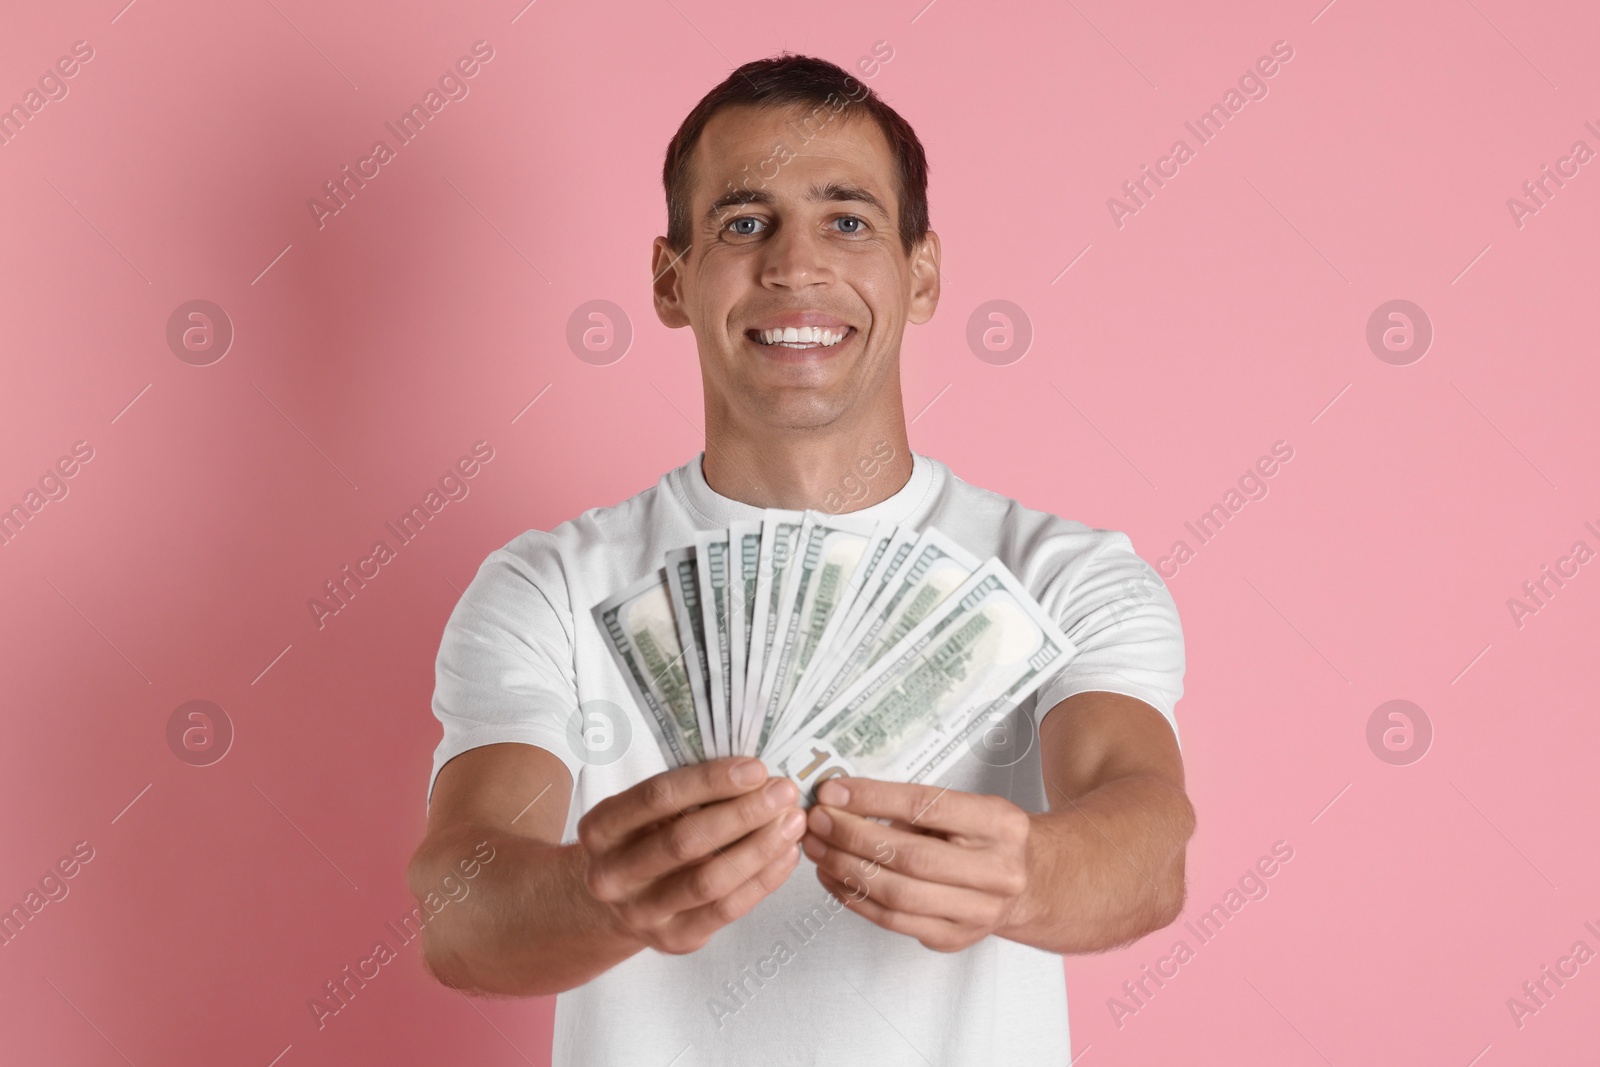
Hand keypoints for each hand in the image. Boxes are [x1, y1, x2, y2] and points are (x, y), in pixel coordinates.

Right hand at [576, 757, 806, 954]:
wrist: (618, 902)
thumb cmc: (643, 839)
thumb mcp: (645, 811)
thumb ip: (687, 793)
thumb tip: (755, 774)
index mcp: (601, 829)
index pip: (658, 797)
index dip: (710, 781)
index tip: (756, 769)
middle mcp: (611, 875)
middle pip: (685, 841)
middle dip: (743, 813)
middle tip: (784, 792)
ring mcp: (640, 913)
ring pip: (710, 880)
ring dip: (759, 848)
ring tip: (793, 822)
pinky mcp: (674, 940)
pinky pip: (726, 909)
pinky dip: (763, 880)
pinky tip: (786, 855)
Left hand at [801, 778, 1032, 952]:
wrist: (1032, 882)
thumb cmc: (988, 837)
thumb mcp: (968, 807)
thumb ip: (914, 806)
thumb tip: (843, 798)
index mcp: (1000, 824)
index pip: (926, 806)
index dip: (873, 798)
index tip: (833, 791)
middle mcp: (996, 870)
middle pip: (909, 856)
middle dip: (851, 836)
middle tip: (817, 820)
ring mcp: (978, 911)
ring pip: (897, 894)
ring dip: (845, 869)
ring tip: (817, 848)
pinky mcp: (955, 938)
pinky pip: (893, 921)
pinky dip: (855, 898)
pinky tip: (833, 877)